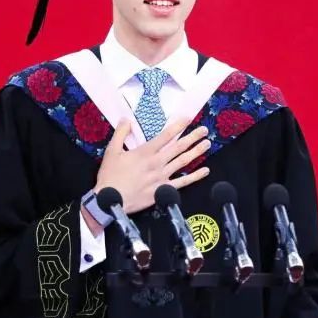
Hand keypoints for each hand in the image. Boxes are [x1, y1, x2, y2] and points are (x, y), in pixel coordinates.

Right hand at [94, 118, 210, 213]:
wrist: (110, 200)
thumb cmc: (110, 176)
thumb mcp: (111, 151)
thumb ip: (120, 133)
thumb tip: (126, 119)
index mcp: (145, 152)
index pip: (166, 135)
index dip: (178, 125)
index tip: (188, 118)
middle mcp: (157, 162)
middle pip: (179, 147)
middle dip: (193, 137)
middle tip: (204, 130)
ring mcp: (162, 177)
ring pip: (183, 162)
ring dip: (196, 152)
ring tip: (207, 144)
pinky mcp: (163, 190)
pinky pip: (183, 182)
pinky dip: (195, 176)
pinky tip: (205, 170)